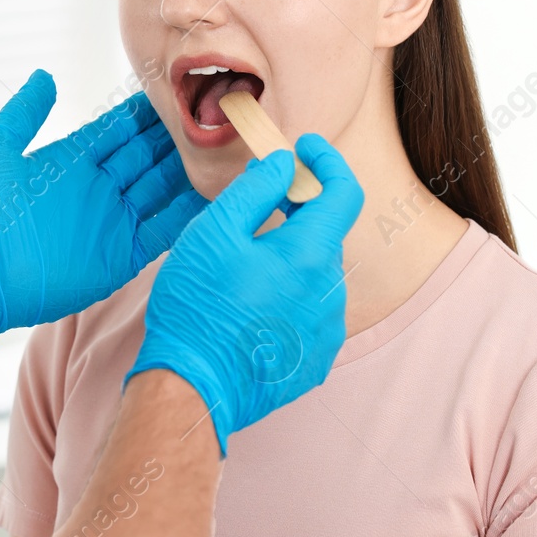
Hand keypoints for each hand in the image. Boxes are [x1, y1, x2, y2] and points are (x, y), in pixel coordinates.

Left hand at [0, 69, 205, 359]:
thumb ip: (24, 111)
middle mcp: (98, 188)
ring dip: (186, 170)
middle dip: (174, 136)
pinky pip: (162, 230)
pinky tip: (211, 193)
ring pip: (160, 188)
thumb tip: (44, 76)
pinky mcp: (121, 256)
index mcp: (71, 161)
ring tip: (219, 147)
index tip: (174, 91)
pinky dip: (186, 213)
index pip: (117, 129)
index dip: (144, 112)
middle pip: (145, 155)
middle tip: (210, 114)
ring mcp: (112, 222)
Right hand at [128, 133, 363, 454]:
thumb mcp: (213, 232)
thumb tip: (284, 166)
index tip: (304, 149)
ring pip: (315, 275)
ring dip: (289, 259)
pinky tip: (250, 304)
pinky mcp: (316, 360)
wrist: (192, 387)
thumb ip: (255, 190)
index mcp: (310, 256)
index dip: (327, 162)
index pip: (344, 192)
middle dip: (298, 212)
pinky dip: (288, 296)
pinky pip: (311, 312)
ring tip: (242, 267)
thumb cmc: (196, 308)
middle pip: (324, 235)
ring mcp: (327, 331)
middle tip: (258, 203)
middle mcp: (331, 293)